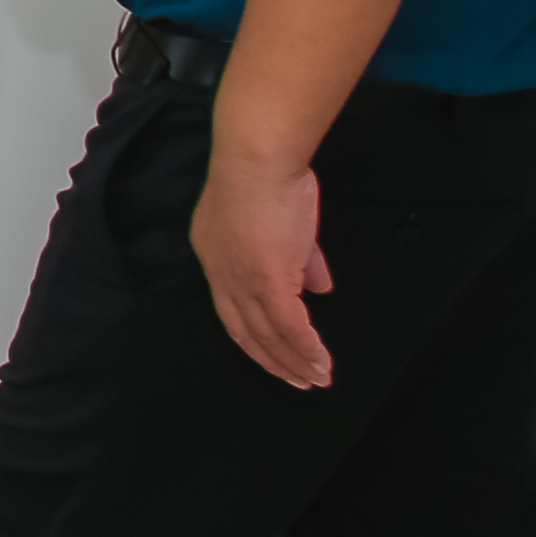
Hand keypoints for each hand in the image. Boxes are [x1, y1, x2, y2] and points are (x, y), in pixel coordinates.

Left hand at [190, 147, 335, 390]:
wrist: (258, 157)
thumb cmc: (268, 174)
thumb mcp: (284, 223)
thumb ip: (301, 259)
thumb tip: (319, 286)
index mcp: (215, 256)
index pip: (233, 309)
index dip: (255, 335)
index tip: (275, 353)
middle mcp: (221, 274)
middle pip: (245, 331)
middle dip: (272, 359)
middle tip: (297, 379)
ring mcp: (242, 280)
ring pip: (267, 335)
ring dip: (293, 361)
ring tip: (316, 378)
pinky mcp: (267, 280)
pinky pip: (288, 327)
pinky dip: (305, 349)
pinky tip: (320, 363)